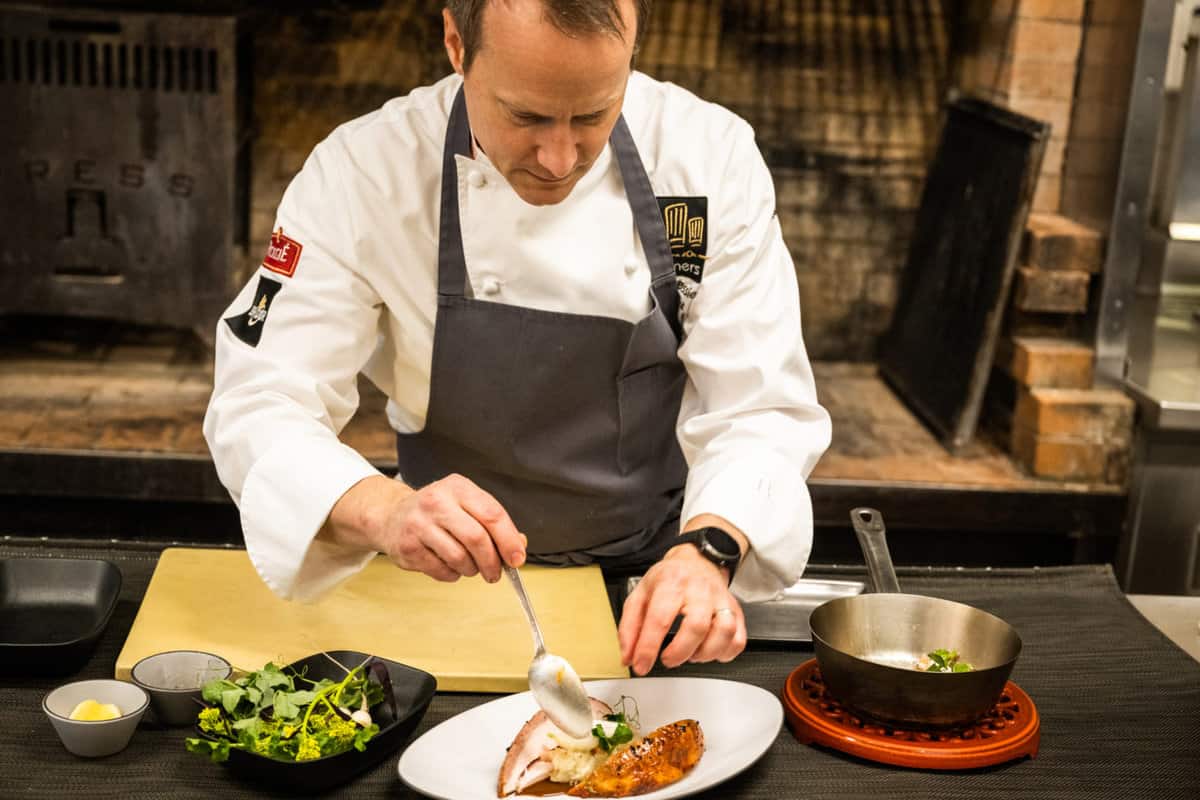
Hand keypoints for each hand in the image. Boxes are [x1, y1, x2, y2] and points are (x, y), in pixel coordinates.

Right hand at [324, 473, 525, 582]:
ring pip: (459, 557)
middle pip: (476, 538)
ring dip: (471, 570)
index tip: (517, 558)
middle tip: (495, 573)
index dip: (508, 540)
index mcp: (458, 488)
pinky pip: (442, 570)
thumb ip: (493, 524)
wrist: (391, 515)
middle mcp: (437, 502)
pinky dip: (452, 574)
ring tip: (470, 567)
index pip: (492, 514)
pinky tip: (449, 565)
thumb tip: (518, 547)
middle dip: (492, 562)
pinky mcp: (407, 547)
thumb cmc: (437, 513)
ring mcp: (419, 524)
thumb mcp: (466, 506)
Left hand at [618, 544, 746, 675]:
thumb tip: (628, 656)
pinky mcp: (736, 612)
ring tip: (690, 654)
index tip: (641, 665)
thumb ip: (629, 627)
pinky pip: (738, 639)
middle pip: (697, 626)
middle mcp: (700, 590)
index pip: (660, 619)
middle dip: (679, 652)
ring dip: (705, 653)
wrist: (697, 561)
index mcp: (672, 583)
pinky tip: (708, 650)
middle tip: (667, 659)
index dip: (648, 648)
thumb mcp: (640, 595)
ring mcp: (721, 600)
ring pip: (724, 632)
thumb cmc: (669, 579)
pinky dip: (724, 653)